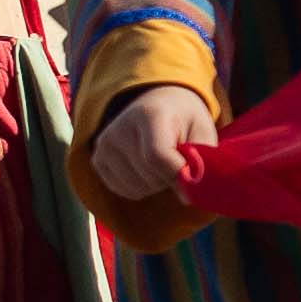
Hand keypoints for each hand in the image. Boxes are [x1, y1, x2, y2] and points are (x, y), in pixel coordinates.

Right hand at [91, 82, 216, 205]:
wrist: (159, 103)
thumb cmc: (185, 121)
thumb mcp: (202, 132)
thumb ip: (199, 163)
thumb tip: (187, 198)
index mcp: (149, 114)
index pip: (157, 156)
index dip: (177, 175)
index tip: (192, 180)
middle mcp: (120, 128)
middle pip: (148, 175)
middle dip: (170, 178)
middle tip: (179, 160)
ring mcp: (105, 144)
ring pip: (136, 187)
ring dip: (156, 184)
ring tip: (163, 161)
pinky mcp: (98, 159)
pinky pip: (125, 190)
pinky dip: (142, 187)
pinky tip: (148, 167)